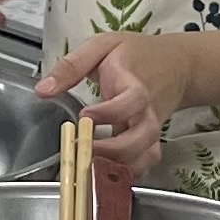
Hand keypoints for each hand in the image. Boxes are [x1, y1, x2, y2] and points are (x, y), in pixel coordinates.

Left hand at [35, 31, 199, 176]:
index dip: (111, 112)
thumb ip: (72, 66)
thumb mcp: (102, 46)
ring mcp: (151, 128)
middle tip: (86, 149)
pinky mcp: (150, 141)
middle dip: (116, 149)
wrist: (176, 64)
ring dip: (122, 165)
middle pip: (145, 135)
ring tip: (91, 166)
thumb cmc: (135, 54)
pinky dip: (129, 172)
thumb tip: (43, 90)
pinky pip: (146, 163)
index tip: (85, 116)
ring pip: (148, 154)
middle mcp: (147, 110)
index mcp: (134, 84)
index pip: (132, 100)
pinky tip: (105, 173)